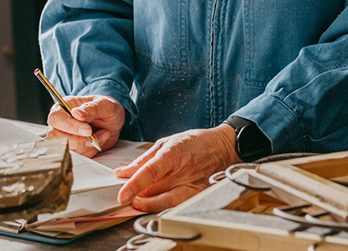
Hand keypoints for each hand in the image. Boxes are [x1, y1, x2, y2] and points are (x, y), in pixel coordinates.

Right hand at [46, 95, 124, 156]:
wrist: (113, 122)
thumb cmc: (106, 109)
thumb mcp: (105, 104)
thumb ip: (92, 108)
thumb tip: (77, 113)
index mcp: (64, 106)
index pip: (56, 118)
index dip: (69, 126)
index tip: (88, 130)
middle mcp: (60, 122)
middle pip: (56, 136)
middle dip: (78, 140)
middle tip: (95, 136)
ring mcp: (63, 137)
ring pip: (66, 148)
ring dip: (87, 146)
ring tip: (102, 135)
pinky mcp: (71, 148)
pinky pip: (76, 156)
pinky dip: (90, 151)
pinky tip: (98, 141)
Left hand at [114, 124, 239, 211]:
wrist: (225, 147)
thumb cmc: (196, 142)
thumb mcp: (167, 142)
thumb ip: (144, 159)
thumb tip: (123, 172)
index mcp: (173, 154)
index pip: (150, 172)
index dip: (134, 185)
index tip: (122, 195)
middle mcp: (183, 171)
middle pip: (155, 190)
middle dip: (137, 196)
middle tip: (128, 196)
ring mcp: (193, 185)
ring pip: (166, 203)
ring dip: (149, 205)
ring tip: (139, 201)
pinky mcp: (199, 195)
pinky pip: (178, 206)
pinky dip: (164, 207)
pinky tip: (157, 203)